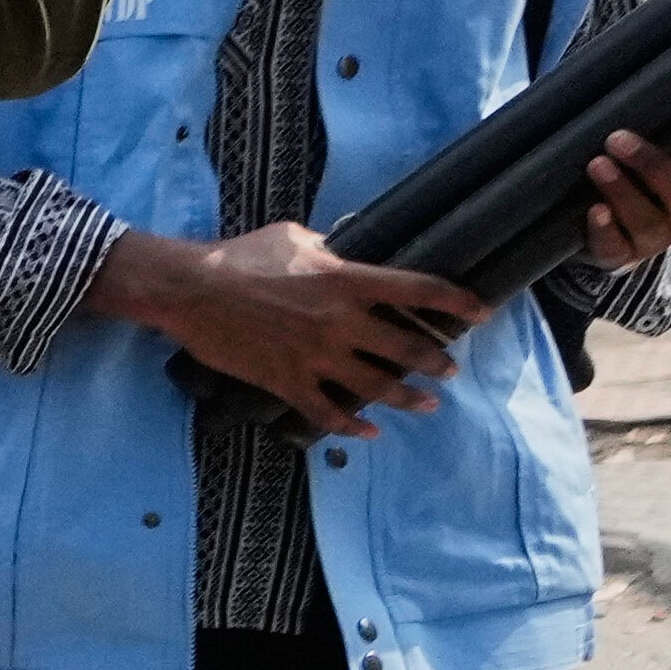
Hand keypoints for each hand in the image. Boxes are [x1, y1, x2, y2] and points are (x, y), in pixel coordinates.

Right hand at [107, 218, 480, 428]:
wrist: (188, 290)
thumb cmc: (239, 256)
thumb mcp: (293, 237)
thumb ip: (329, 250)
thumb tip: (345, 251)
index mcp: (346, 280)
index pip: (418, 290)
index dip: (457, 300)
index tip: (482, 311)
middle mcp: (340, 322)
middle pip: (407, 348)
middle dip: (437, 360)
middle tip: (449, 367)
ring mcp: (315, 356)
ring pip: (377, 387)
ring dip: (409, 398)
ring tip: (427, 404)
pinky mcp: (287, 381)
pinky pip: (328, 412)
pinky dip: (353, 426)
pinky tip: (370, 431)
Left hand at [579, 118, 670, 271]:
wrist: (609, 230)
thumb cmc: (641, 176)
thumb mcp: (661, 152)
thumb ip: (664, 132)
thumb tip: (644, 90)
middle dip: (653, 165)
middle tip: (617, 139)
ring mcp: (660, 238)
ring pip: (649, 221)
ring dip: (622, 191)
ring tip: (597, 165)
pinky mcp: (625, 256)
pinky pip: (618, 247)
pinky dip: (605, 228)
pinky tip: (594, 209)